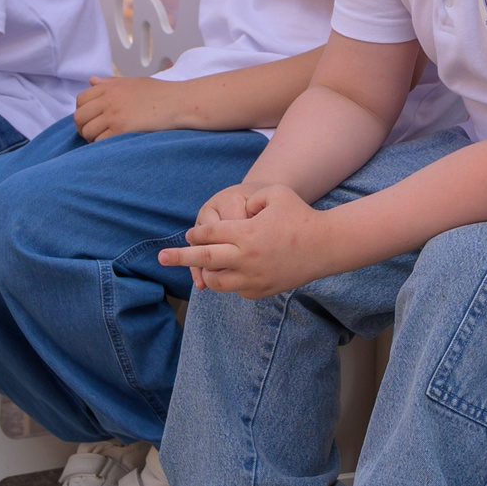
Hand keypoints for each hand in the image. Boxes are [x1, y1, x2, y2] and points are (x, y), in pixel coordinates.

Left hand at [75, 75, 204, 140]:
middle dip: (83, 127)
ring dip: (93, 138)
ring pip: (88, 131)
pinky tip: (114, 143)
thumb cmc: (161, 92)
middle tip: (95, 133)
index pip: (81, 100)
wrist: (179, 102)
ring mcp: (113, 115)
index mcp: (110, 87)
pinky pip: (100, 141)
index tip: (91, 119)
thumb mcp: (133, 82)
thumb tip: (91, 81)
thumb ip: (110, 83)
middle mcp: (108, 100)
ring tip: (106, 139)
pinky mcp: (121, 129)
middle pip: (80, 117)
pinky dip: (103, 145)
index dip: (83, 112)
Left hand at [159, 183, 333, 297]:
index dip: (197, 233)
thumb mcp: (274, 194)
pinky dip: (229, 281)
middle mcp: (246, 258)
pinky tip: (231, 272)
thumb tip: (231, 214)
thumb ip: (248, 199)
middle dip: (179, 257)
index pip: (209, 234)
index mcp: (246, 233)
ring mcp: (253, 278)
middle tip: (161, 257)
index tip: (190, 234)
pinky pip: (235, 289)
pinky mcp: (260, 291)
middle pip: (203, 259)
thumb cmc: (299, 215)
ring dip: (206, 272)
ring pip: (216, 280)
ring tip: (200, 268)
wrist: (325, 246)